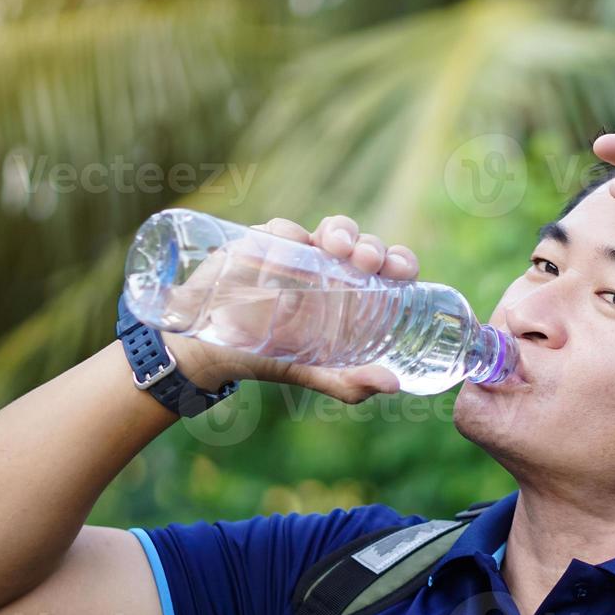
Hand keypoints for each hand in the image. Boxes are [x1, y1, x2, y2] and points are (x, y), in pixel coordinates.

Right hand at [163, 215, 421, 402]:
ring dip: (340, 231)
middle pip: (361, 243)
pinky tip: (293, 246)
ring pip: (330, 229)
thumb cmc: (272, 357)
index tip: (401, 272)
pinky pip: (281, 229)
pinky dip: (289, 234)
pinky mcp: (262, 243)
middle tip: (366, 261)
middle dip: (370, 245)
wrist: (213, 351)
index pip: (386, 266)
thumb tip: (393, 386)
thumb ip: (350, 383)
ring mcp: (298, 252)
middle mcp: (331, 266)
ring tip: (337, 248)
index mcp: (353, 290)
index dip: (399, 261)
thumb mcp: (314, 373)